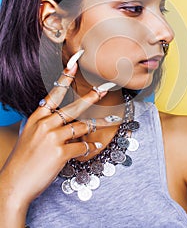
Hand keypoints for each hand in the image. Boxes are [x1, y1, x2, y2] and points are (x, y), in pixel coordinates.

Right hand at [0, 62, 117, 216]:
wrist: (14, 183)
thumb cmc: (23, 159)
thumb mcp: (30, 134)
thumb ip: (45, 122)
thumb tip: (62, 118)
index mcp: (37, 117)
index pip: (54, 93)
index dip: (65, 78)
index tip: (74, 65)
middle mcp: (45, 124)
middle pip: (73, 107)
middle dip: (91, 97)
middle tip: (104, 88)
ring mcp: (52, 138)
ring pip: (82, 126)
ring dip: (99, 124)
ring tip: (112, 119)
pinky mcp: (60, 152)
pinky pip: (81, 146)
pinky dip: (90, 146)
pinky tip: (95, 146)